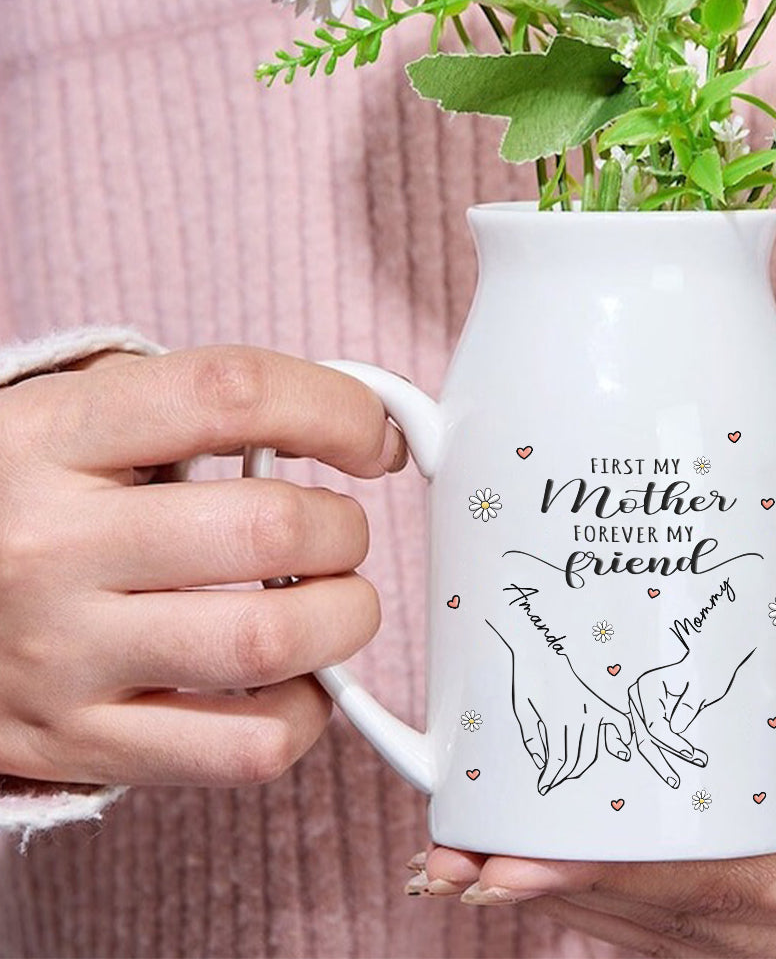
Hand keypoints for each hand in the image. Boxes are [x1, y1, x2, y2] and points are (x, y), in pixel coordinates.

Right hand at [0, 345, 405, 786]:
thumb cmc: (28, 501)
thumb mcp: (80, 420)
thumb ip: (201, 406)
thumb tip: (358, 420)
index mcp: (57, 437)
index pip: (233, 394)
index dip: (337, 410)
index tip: (374, 438)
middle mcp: (53, 543)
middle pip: (270, 527)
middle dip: (345, 529)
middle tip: (336, 534)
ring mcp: (62, 653)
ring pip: (268, 641)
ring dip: (341, 618)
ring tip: (328, 603)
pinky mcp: (78, 741)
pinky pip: (242, 748)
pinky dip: (305, 712)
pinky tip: (294, 679)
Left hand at [417, 586, 775, 955]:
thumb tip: (730, 602)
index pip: (732, 891)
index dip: (618, 872)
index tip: (517, 851)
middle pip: (690, 935)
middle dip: (572, 898)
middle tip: (461, 864)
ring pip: (699, 944)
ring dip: (595, 907)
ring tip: (490, 873)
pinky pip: (729, 927)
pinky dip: (650, 904)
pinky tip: (586, 876)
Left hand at [486, 619, 631, 794]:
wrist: (541, 652)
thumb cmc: (528, 682)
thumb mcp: (522, 713)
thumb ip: (533, 742)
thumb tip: (544, 766)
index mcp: (557, 719)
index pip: (558, 761)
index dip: (549, 778)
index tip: (543, 786)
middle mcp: (579, 715)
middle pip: (576, 760)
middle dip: (563, 775)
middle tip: (552, 779)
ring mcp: (592, 708)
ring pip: (592, 750)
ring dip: (581, 766)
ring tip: (569, 771)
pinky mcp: (598, 701)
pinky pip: (617, 721)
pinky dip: (621, 736)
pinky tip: (621, 750)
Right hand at [628, 644, 754, 786]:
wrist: (703, 663)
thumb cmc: (703, 673)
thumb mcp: (700, 689)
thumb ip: (687, 708)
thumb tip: (675, 730)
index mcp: (647, 685)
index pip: (655, 726)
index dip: (672, 743)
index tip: (692, 753)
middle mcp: (636, 695)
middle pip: (645, 736)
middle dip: (662, 761)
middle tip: (676, 782)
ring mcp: (636, 705)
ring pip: (644, 741)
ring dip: (662, 760)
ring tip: (677, 780)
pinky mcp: (642, 713)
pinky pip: (645, 737)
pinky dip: (655, 752)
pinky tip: (664, 768)